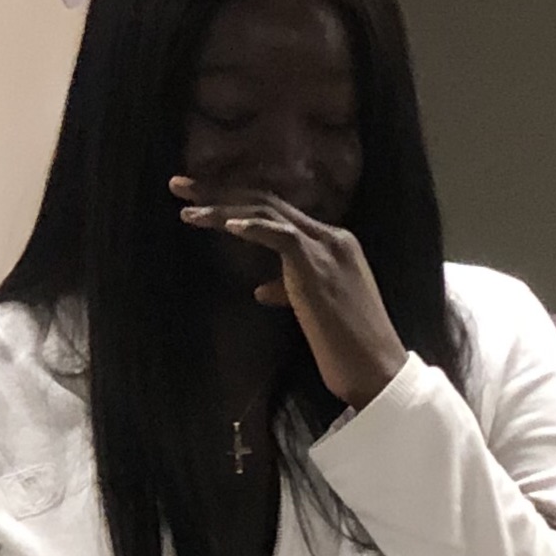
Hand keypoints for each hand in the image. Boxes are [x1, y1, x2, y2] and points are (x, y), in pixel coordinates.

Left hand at [173, 182, 406, 410]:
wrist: (376, 370)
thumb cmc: (347, 349)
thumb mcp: (314, 311)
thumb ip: (289, 291)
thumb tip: (261, 289)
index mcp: (332, 243)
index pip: (277, 211)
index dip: (235, 200)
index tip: (199, 199)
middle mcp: (331, 237)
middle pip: (266, 202)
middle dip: (219, 191)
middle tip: (179, 186)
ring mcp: (326, 249)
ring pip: (267, 213)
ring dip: (222, 208)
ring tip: (186, 209)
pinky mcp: (318, 266)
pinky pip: (281, 235)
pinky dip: (252, 228)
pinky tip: (225, 226)